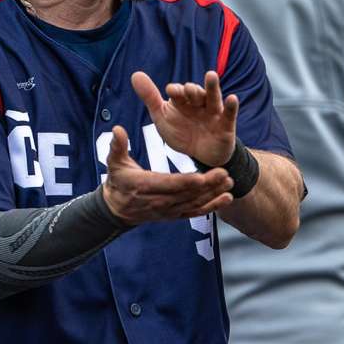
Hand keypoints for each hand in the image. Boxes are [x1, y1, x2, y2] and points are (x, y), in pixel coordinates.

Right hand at [103, 126, 233, 225]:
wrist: (116, 210)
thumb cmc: (117, 181)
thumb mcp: (114, 162)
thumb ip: (118, 146)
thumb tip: (118, 129)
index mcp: (145, 186)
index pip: (169, 184)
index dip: (186, 181)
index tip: (202, 176)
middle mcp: (159, 201)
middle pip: (187, 194)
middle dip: (207, 185)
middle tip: (225, 174)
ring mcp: (169, 209)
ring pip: (194, 203)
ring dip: (213, 194)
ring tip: (230, 183)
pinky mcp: (175, 214)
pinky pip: (195, 211)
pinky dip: (212, 206)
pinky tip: (227, 199)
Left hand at [131, 70, 237, 166]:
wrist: (201, 156)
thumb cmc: (181, 133)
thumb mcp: (162, 117)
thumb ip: (150, 97)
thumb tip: (135, 74)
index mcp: (182, 101)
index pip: (178, 92)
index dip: (176, 91)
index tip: (172, 91)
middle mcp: (198, 103)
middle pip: (195, 93)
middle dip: (191, 90)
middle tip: (188, 90)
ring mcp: (212, 113)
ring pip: (212, 98)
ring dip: (211, 87)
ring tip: (211, 75)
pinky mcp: (226, 125)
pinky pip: (229, 114)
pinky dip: (231, 106)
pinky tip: (232, 98)